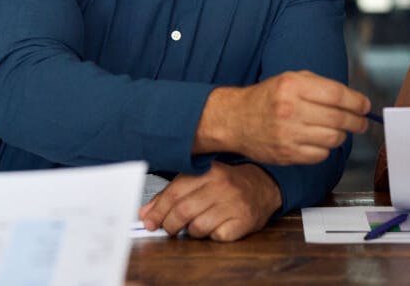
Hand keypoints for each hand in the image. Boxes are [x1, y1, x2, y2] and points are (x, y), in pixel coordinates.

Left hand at [138, 162, 280, 241]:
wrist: (263, 185)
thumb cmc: (228, 183)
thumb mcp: (200, 180)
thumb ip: (172, 194)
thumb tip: (146, 213)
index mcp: (208, 171)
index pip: (174, 193)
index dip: (157, 211)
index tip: (149, 222)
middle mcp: (221, 185)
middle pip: (183, 211)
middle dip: (170, 225)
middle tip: (167, 229)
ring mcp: (234, 203)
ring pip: (197, 227)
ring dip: (191, 231)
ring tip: (196, 225)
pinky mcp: (244, 221)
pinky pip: (216, 236)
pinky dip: (211, 236)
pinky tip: (215, 227)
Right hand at [195, 71, 370, 164]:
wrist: (235, 120)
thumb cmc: (268, 98)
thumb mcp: (291, 79)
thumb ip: (321, 86)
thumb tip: (355, 100)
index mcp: (292, 86)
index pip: (337, 95)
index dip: (357, 102)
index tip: (365, 106)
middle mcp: (290, 109)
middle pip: (338, 118)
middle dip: (356, 121)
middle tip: (361, 122)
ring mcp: (287, 134)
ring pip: (333, 138)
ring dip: (342, 135)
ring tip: (340, 130)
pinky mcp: (286, 154)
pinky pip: (320, 155)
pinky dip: (326, 149)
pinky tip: (321, 141)